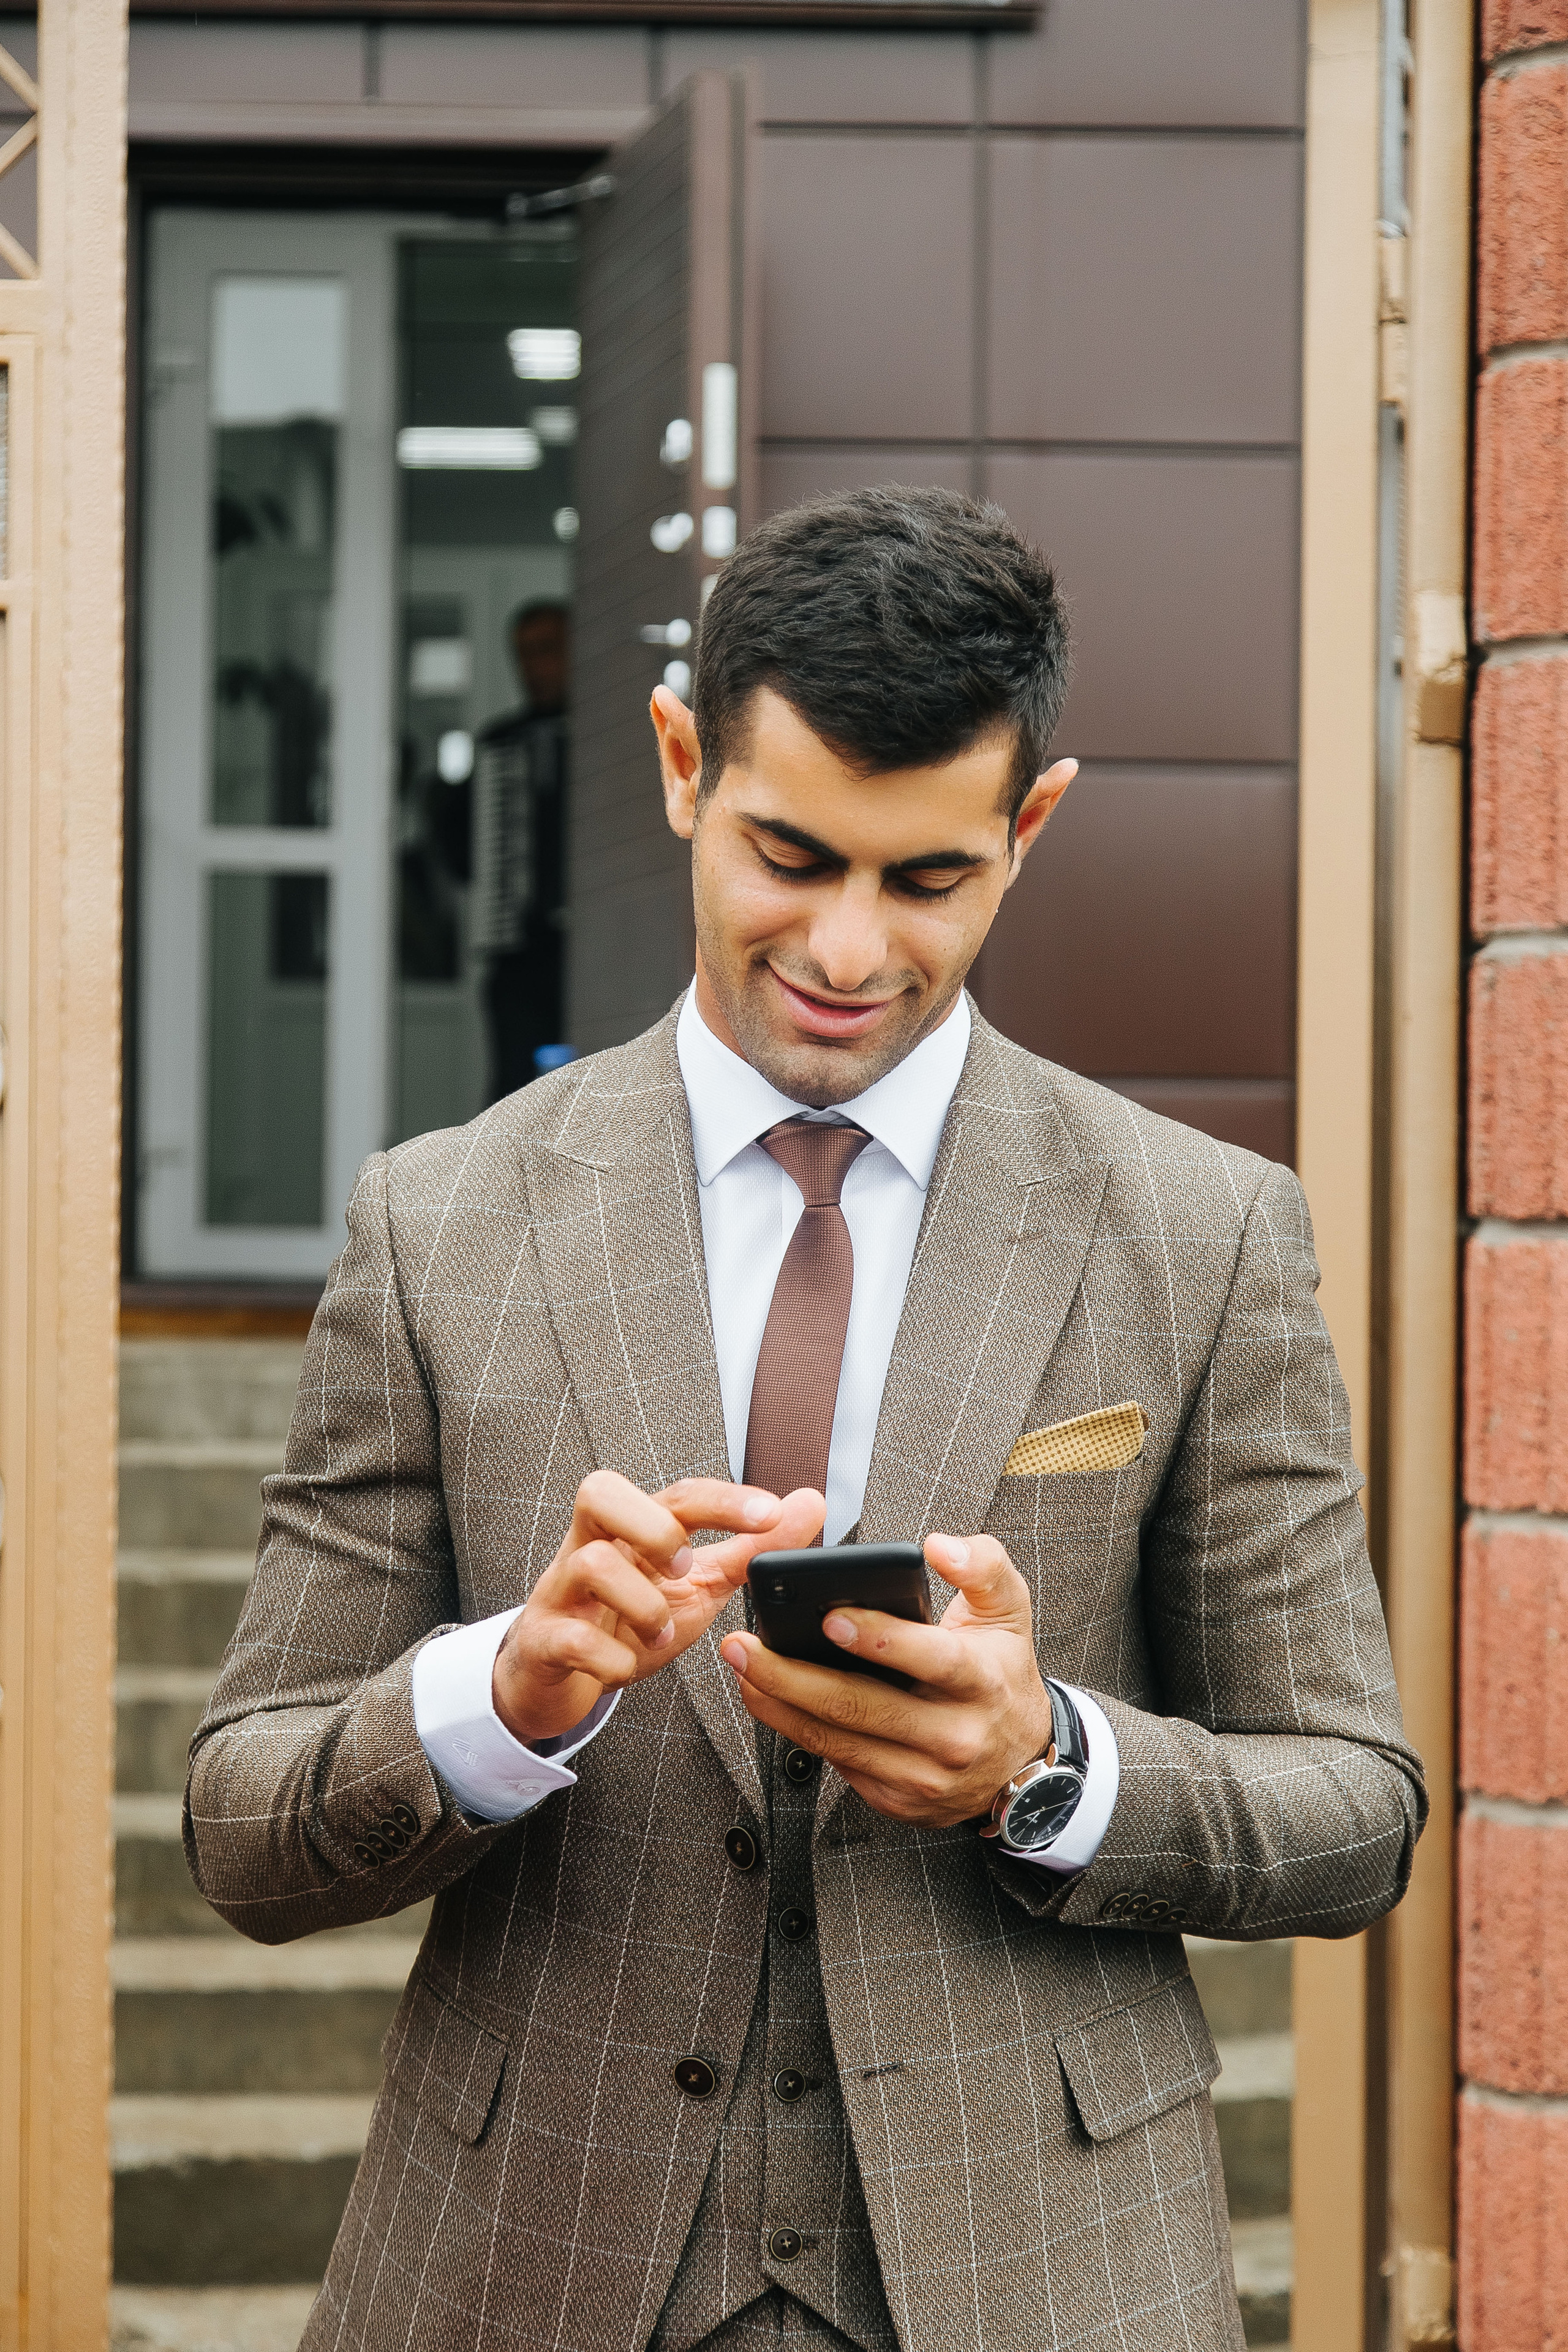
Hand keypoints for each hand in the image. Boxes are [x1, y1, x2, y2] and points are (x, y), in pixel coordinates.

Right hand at [494, 1471, 825, 1745]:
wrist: (558, 1674)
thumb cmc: (629, 1619)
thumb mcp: (698, 1584)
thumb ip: (752, 1548)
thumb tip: (810, 1503)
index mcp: (633, 1529)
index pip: (676, 1493)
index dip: (725, 1499)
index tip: (772, 1513)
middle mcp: (590, 1546)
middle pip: (601, 1492)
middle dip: (655, 1528)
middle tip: (685, 1568)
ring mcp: (560, 1590)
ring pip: (591, 1564)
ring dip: (643, 1605)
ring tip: (661, 1632)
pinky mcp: (542, 1639)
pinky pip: (570, 1638)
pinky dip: (609, 1658)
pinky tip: (626, 1666)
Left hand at [718, 1533, 1052, 1826]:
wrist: (1020, 1762)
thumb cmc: (1002, 1672)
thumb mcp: (1008, 1612)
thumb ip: (983, 1566)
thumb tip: (939, 1546)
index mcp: (983, 1682)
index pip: (931, 1660)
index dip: (879, 1639)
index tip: (830, 1617)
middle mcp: (954, 1736)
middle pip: (861, 1707)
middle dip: (793, 1675)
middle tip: (744, 1644)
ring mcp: (923, 1776)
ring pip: (837, 1740)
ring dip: (778, 1703)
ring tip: (741, 1666)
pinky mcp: (897, 1799)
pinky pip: (836, 1763)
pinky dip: (796, 1729)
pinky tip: (767, 1699)